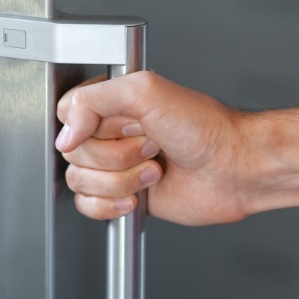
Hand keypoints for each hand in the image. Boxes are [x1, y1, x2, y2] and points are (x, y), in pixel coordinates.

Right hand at [56, 71, 252, 225]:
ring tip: (153, 170)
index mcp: (114, 101)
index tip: (127, 125)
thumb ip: (94, 100)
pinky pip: (88, 206)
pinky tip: (138, 196)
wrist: (232, 169)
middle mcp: (112, 132)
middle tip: (151, 146)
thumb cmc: (205, 128)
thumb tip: (65, 133)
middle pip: (73, 151)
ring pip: (80, 180)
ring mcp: (116, 165)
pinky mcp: (122, 193)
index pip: (67, 113)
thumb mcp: (145, 92)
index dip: (92, 126)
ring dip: (120, 180)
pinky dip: (110, 205)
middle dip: (116, 155)